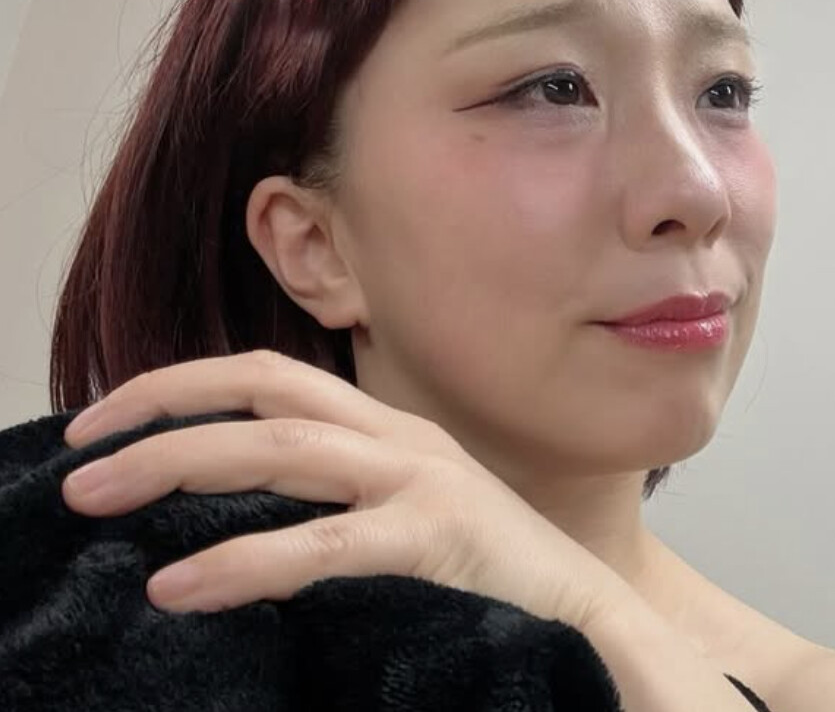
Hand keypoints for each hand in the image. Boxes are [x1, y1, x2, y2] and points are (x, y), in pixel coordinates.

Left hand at [61, 349, 630, 629]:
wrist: (592, 620)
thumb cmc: (489, 575)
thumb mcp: (403, 516)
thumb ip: (336, 497)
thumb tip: (237, 508)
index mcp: (387, 428)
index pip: (271, 375)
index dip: (186, 385)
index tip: (110, 418)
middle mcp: (400, 436)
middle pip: (266, 389)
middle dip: (165, 408)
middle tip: (81, 452)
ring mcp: (422, 479)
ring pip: (282, 446)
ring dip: (180, 463)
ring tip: (96, 496)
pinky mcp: (438, 537)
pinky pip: (324, 544)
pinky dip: (245, 561)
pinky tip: (182, 587)